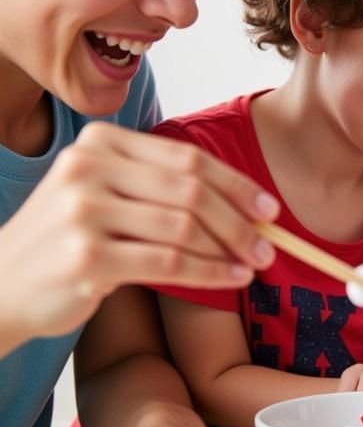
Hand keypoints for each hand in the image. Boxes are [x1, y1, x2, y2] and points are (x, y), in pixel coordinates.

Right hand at [0, 122, 278, 352]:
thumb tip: (248, 206)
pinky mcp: (85, 257)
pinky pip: (168, 263)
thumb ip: (162, 189)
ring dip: (229, 249)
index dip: (236, 184)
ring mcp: (83, 211)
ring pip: (183, 228)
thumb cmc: (70, 239)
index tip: (270, 208)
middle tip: (271, 245)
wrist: (2, 283)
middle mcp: (88, 167)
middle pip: (191, 191)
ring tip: (255, 264)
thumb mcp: (107, 194)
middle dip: (239, 220)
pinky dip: (209, 272)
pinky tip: (232, 278)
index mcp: (100, 142)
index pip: (187, 158)